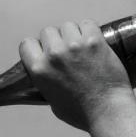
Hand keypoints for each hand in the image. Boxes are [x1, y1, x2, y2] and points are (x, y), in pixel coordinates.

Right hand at [18, 20, 134, 129]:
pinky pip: (87, 24)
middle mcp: (54, 55)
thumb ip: (46, 82)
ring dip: (74, 34)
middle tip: (68, 51)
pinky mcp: (94, 41)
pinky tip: (94, 41)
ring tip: (83, 47)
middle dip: (57, 40)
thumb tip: (48, 73)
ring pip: (68, 26)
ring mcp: (74, 46)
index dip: (37, 47)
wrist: (108, 112)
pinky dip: (91, 30)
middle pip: (48, 31)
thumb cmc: (82, 113)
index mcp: (39, 69)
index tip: (45, 51)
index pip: (27, 43)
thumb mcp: (52, 100)